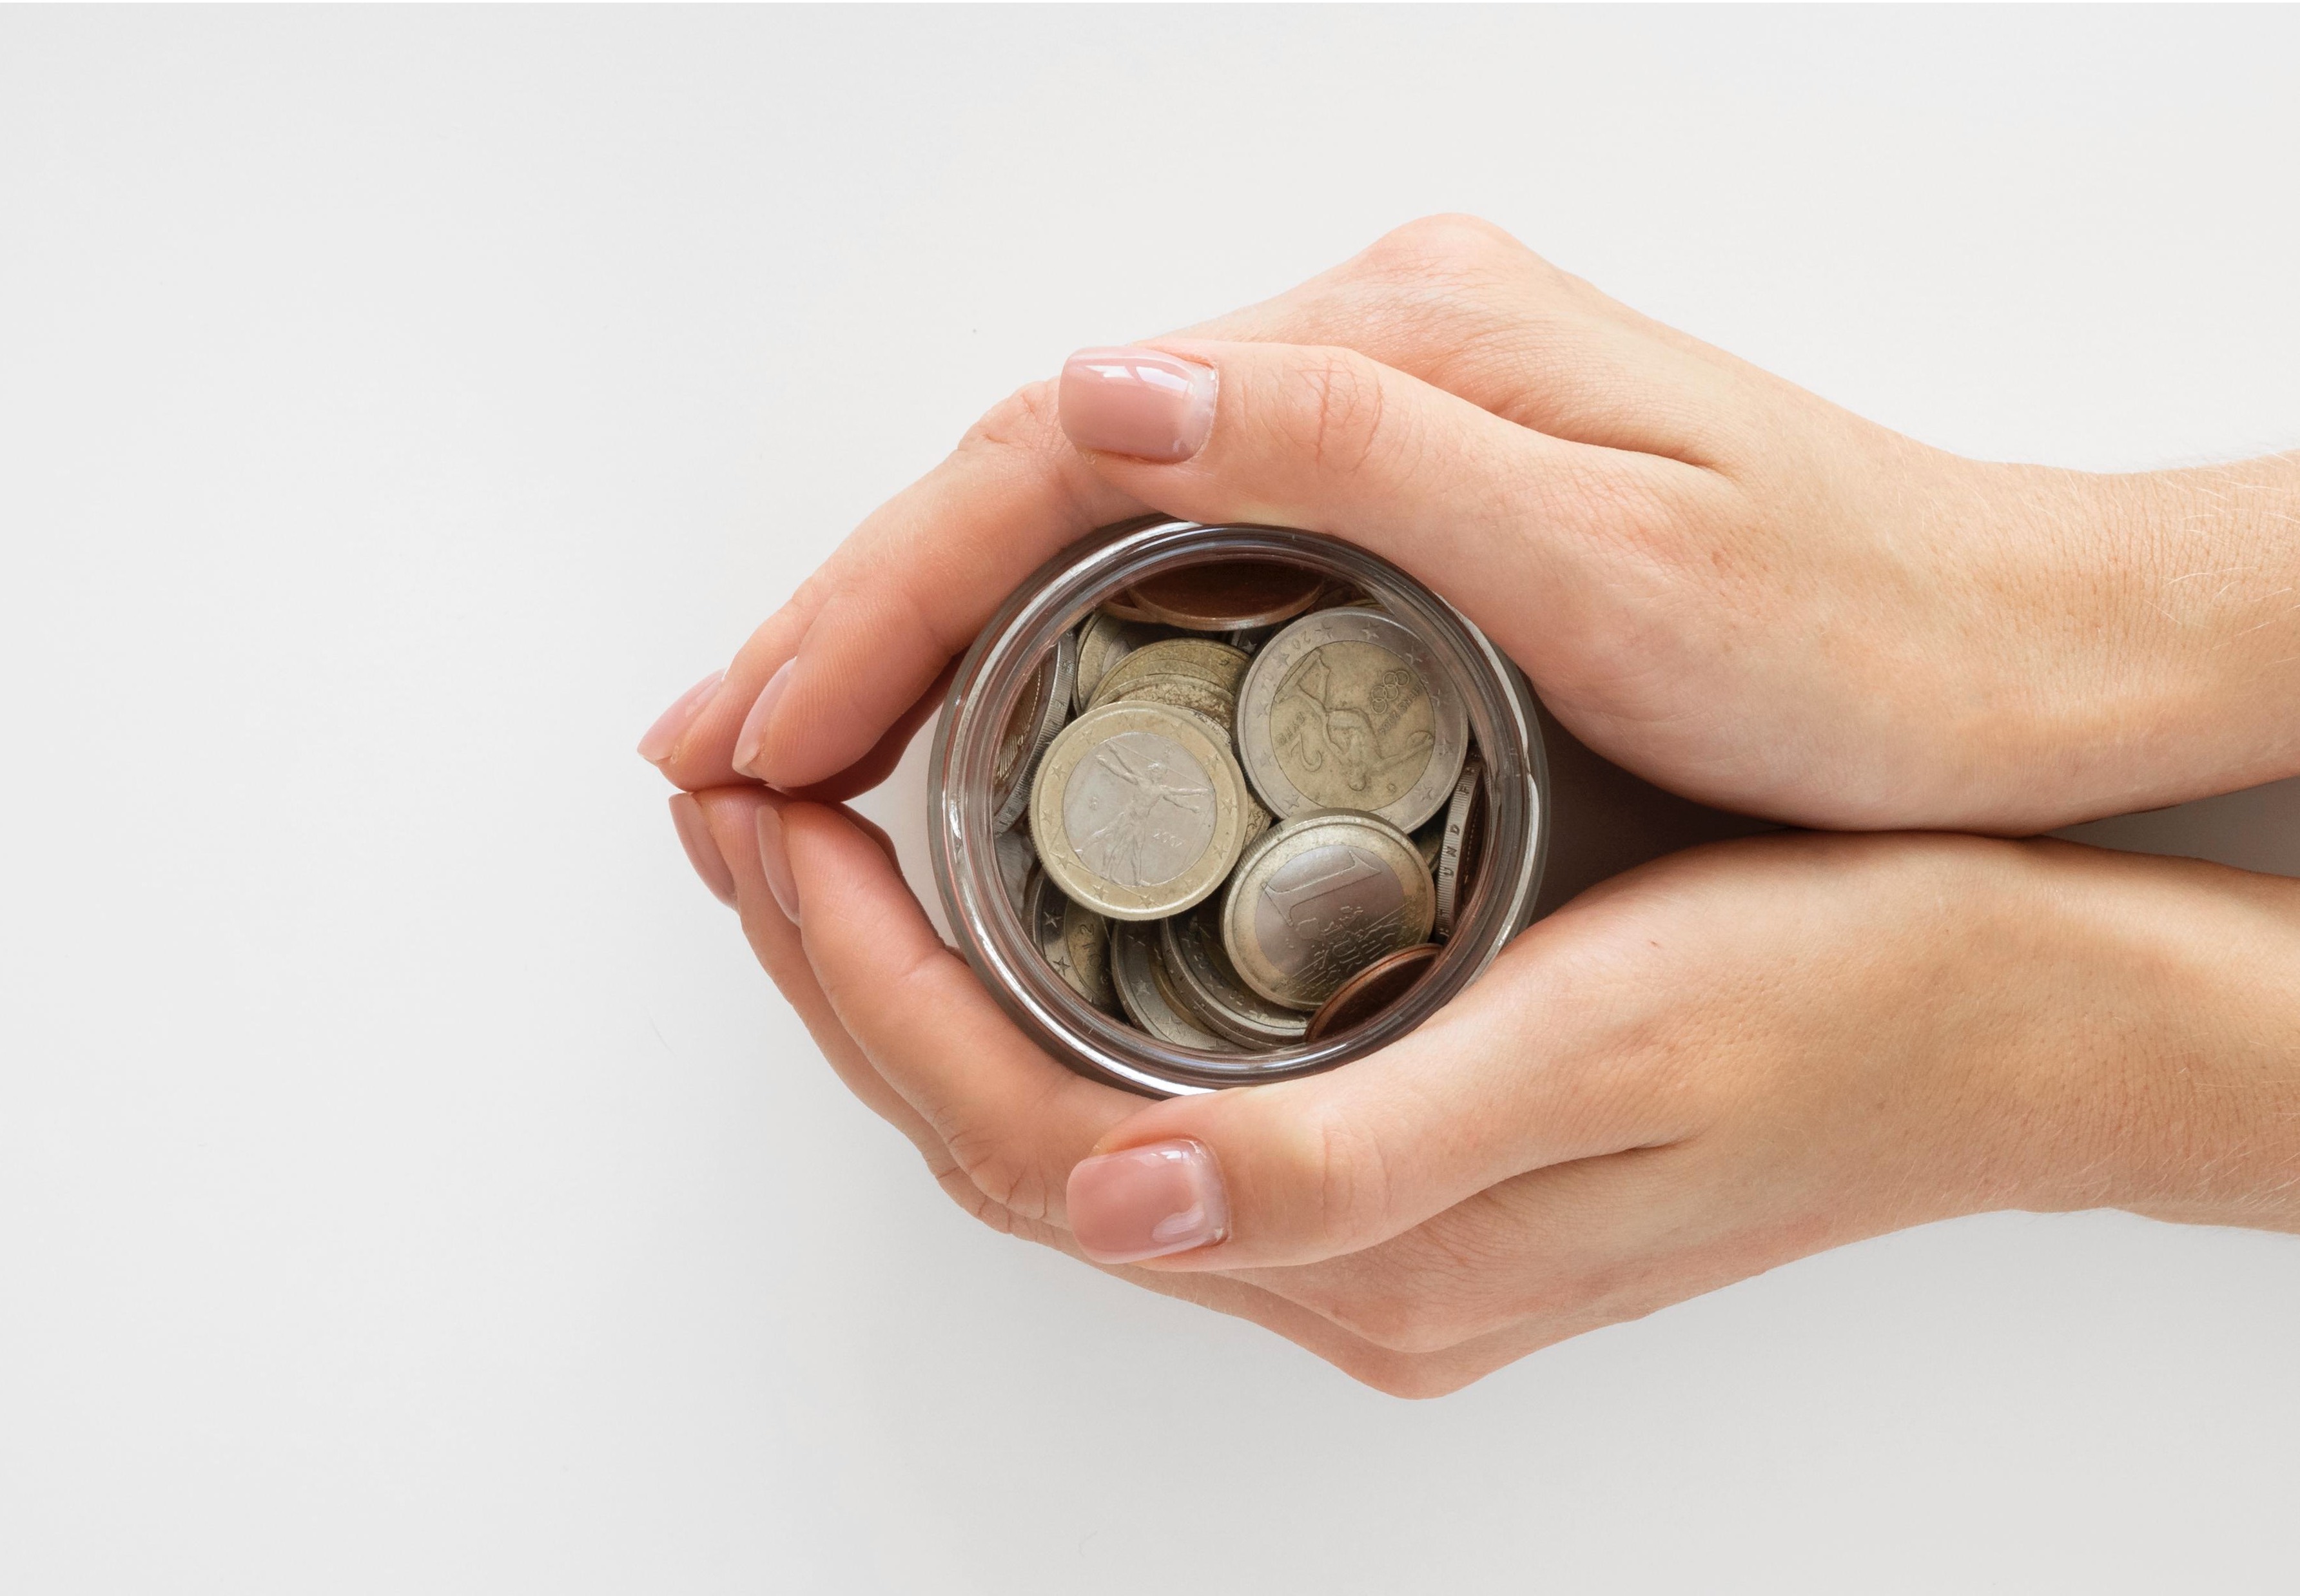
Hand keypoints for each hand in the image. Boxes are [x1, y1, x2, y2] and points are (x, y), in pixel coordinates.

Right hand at [640, 214, 2299, 830]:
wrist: (2011, 652)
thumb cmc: (1852, 626)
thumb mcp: (1616, 549)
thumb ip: (1357, 452)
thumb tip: (1100, 386)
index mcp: (1385, 350)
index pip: (1055, 455)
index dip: (883, 593)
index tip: (762, 726)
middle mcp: (1353, 365)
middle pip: (1031, 478)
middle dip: (850, 621)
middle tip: (713, 758)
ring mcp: (1365, 433)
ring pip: (1070, 525)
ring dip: (913, 640)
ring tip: (787, 759)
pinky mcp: (1388, 508)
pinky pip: (1147, 567)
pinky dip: (1028, 652)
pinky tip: (968, 730)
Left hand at [668, 787, 2299, 1394]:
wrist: (2008, 1024)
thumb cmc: (1842, 1006)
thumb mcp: (1609, 1049)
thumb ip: (1357, 1158)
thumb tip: (1120, 1202)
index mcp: (1367, 1255)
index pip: (1017, 1138)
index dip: (865, 987)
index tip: (777, 829)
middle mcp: (1336, 1260)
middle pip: (997, 1136)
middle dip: (840, 974)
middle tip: (745, 805)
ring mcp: (1358, 1218)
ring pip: (1049, 1113)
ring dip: (912, 976)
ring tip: (823, 832)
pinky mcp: (1394, 1153)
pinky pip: (1141, 1087)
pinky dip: (1025, 987)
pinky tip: (997, 891)